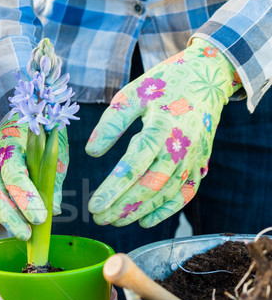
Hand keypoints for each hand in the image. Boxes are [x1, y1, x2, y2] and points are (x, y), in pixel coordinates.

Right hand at [0, 114, 68, 239]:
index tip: (40, 218)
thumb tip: (54, 211)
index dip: (26, 198)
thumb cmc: (43, 135)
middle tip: (27, 235)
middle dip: (10, 216)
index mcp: (11, 142)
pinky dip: (1, 214)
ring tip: (24, 234)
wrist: (21, 117)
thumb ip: (53, 179)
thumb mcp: (55, 152)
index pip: (14, 173)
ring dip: (5, 219)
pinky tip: (15, 224)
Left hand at [86, 38, 240, 226]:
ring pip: (166, 194)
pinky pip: (185, 194)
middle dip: (123, 206)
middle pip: (150, 185)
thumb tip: (91, 152)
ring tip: (114, 221)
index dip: (114, 187)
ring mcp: (194, 158)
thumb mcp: (132, 94)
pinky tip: (144, 221)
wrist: (208, 77)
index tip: (94, 205)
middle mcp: (181, 146)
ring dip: (139, 211)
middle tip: (98, 218)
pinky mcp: (200, 165)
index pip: (135, 164)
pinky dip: (165, 211)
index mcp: (162, 126)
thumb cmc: (163, 85)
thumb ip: (111, 123)